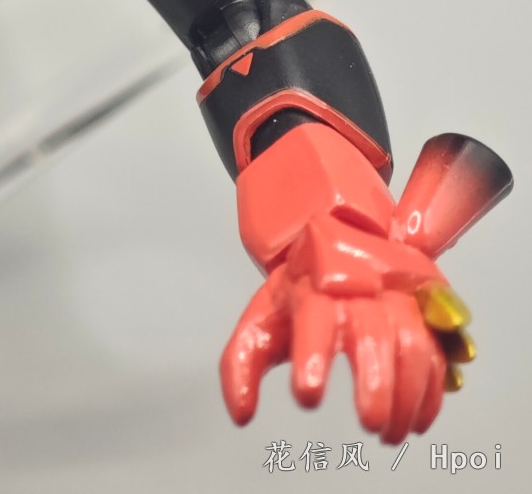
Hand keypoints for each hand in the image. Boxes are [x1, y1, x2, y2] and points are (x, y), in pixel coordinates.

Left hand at [221, 125, 508, 442]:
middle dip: (376, 384)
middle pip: (373, 333)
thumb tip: (240, 414)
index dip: (312, 356)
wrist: (329, 243)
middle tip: (369, 423)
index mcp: (312, 288)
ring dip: (408, 396)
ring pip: (412, 344)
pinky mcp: (420, 310)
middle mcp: (356, 289)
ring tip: (390, 432)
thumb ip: (240, 367)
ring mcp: (393, 296)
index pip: (313, 319)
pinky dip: (432, 391)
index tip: (307, 395)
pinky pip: (436, 349)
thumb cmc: (295, 294)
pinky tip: (418, 420)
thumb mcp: (260, 321)